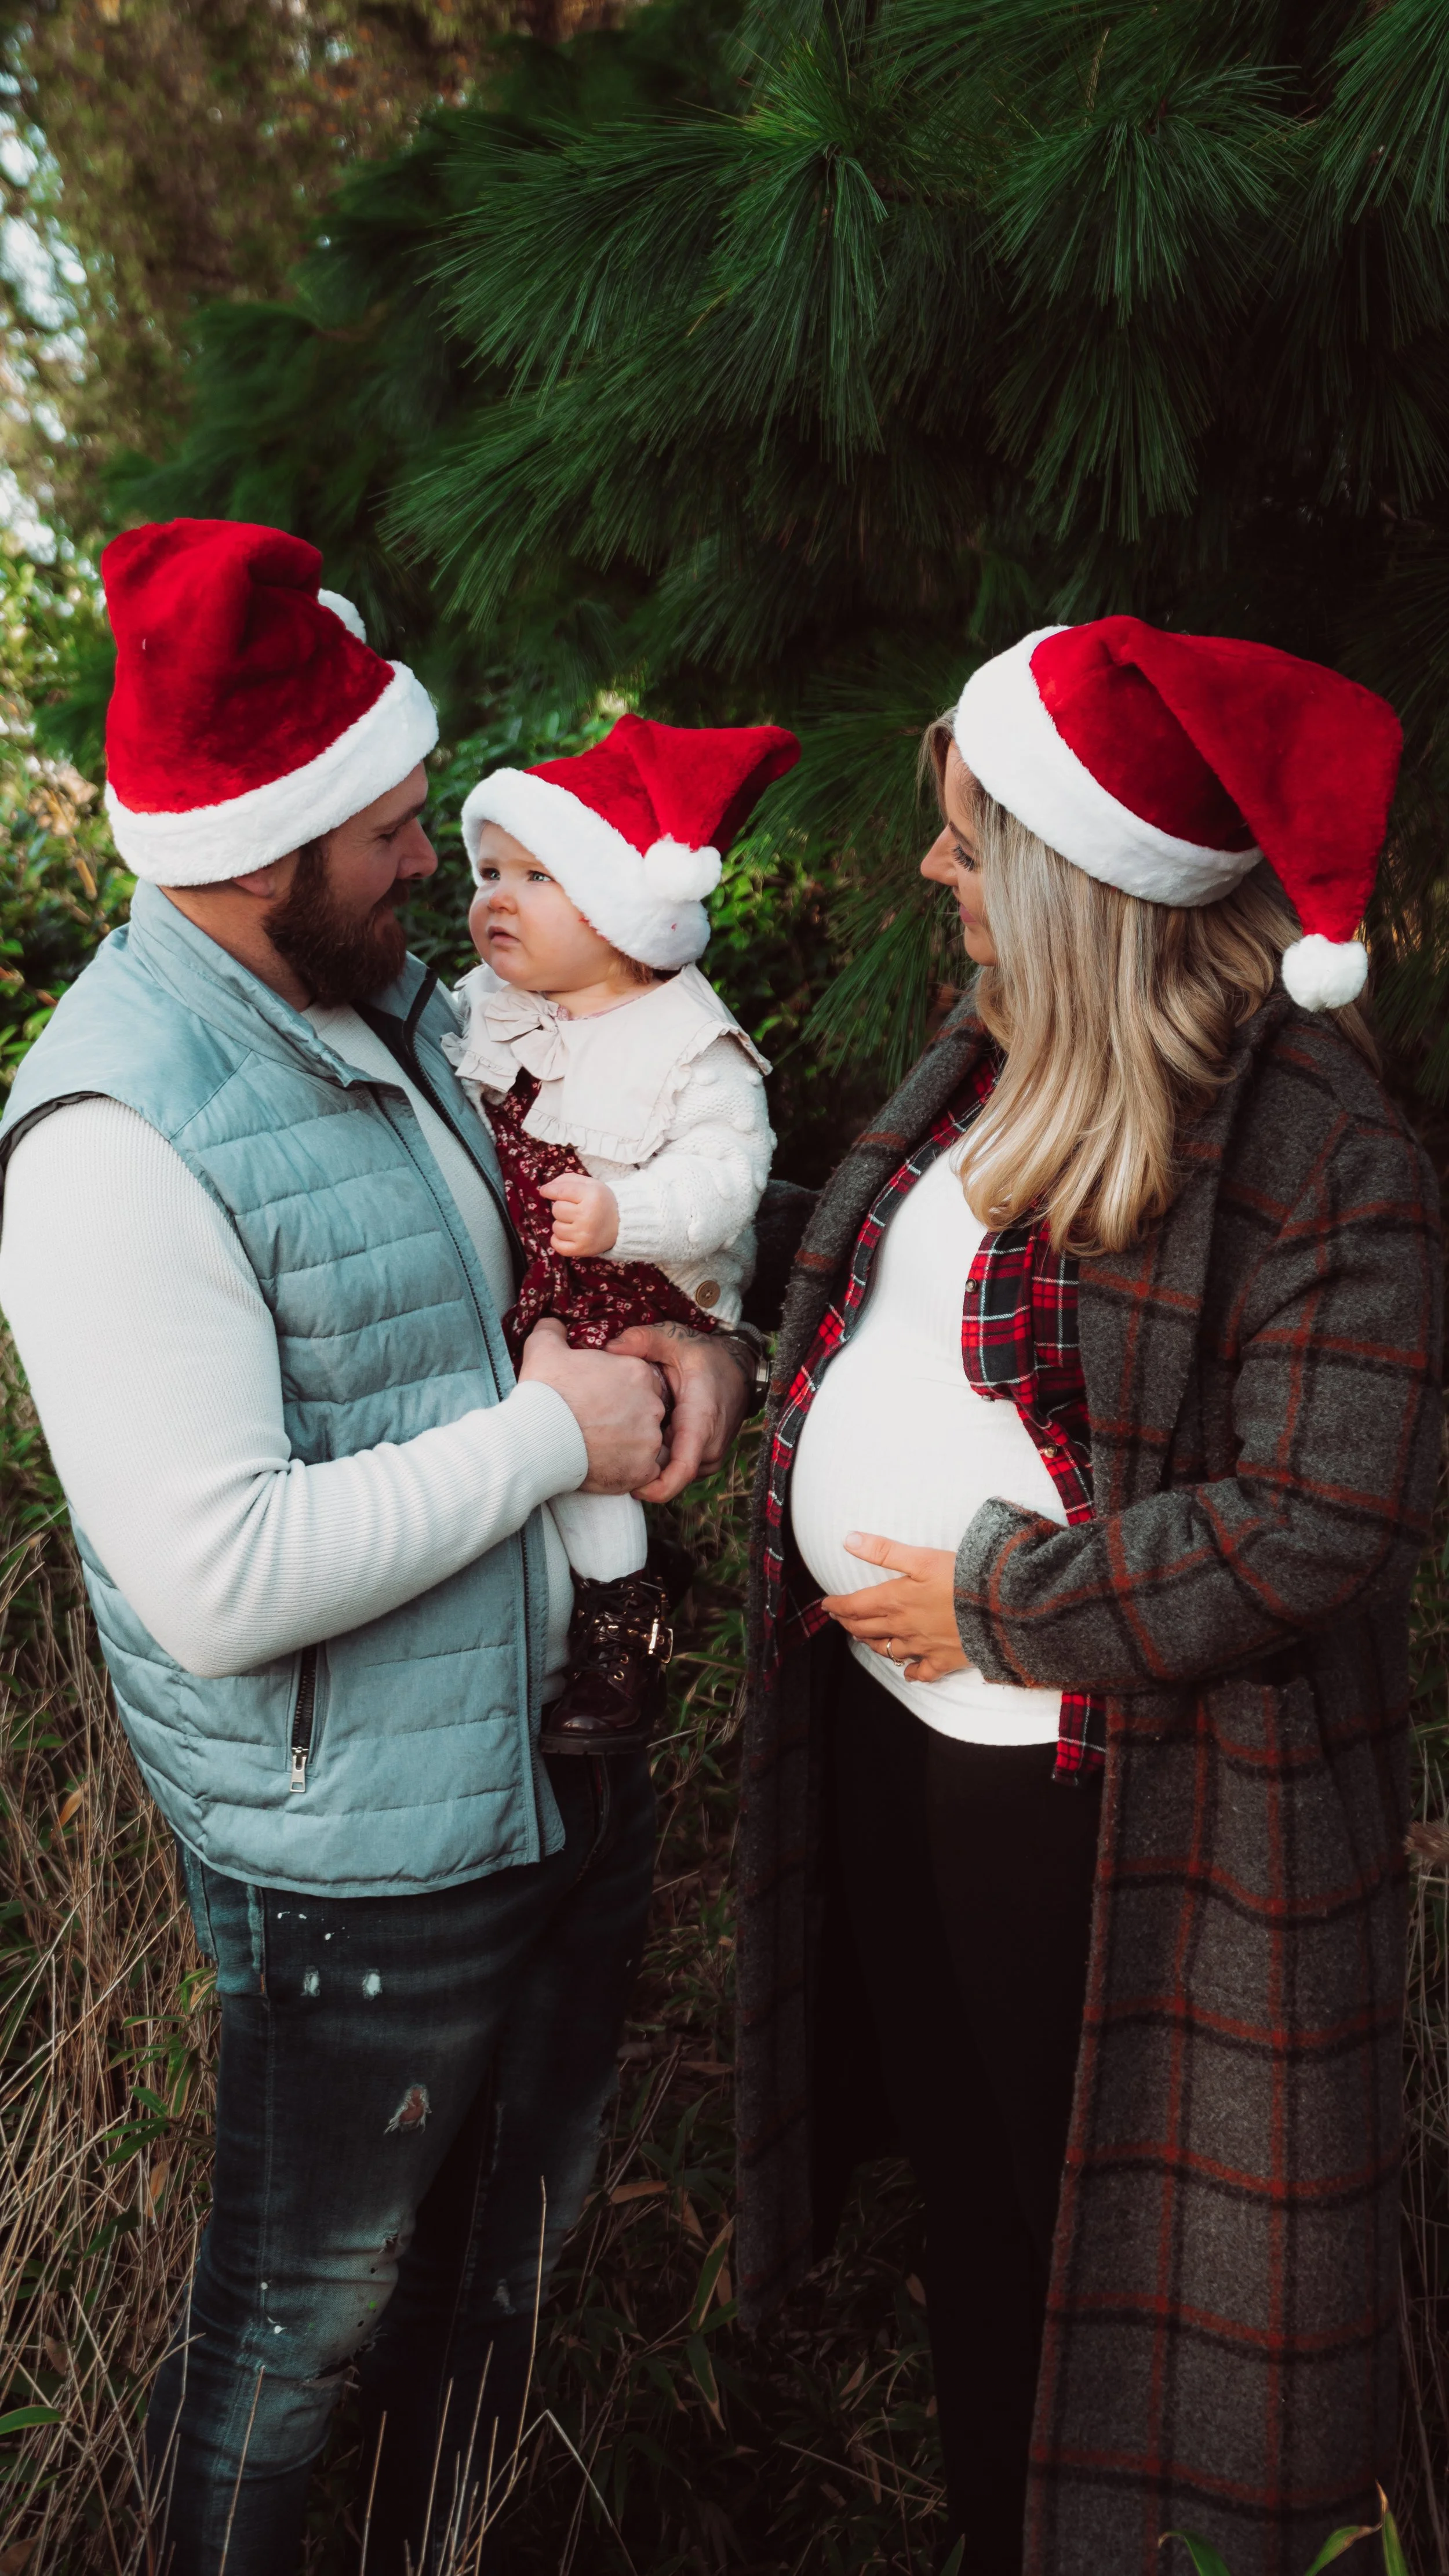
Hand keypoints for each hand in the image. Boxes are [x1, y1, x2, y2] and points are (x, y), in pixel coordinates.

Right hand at [518, 1317, 667, 1493]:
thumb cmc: (544, 1392)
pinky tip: (606, 1465)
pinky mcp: (642, 1469)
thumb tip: (553, 1323)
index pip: (641, 1381)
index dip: (620, 1391)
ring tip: (601, 1448)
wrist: (537, 1438)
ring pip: (648, 1441)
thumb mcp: (544, 1348)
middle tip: (601, 1425)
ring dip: (630, 1445)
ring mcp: (649, 1438)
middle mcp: (651, 1403)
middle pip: (648, 1410)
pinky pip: (645, 1471)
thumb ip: (552, 1330)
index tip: (601, 1401)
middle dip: (629, 1417)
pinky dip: (629, 1470)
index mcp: (637, 1372)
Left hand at [540, 1174, 618, 1255]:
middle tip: (576, 1210)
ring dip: (562, 1224)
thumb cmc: (602, 1202)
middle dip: (562, 1208)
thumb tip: (545, 1189)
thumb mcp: (590, 1184)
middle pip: (556, 1209)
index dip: (550, 1191)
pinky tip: (570, 1234)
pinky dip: (559, 1240)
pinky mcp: (581, 1249)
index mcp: (592, 1196)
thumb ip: (567, 1180)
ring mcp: (584, 1234)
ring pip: (556, 1227)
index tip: (545, 1191)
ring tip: (576, 1223)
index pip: (561, 1191)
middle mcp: (588, 1215)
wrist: (622, 1225)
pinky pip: (556, 1245)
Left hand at [606, 1321, 751, 1502]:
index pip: (682, 1470)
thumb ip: (642, 1340)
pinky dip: (663, 1458)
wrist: (741, 1367)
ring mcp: (711, 1454)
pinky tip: (648, 1436)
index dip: (656, 1488)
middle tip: (615, 1445)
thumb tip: (609, 1348)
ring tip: (632, 1435)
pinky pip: (680, 1468)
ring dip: (653, 1461)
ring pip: (674, 1472)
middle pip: (670, 1474)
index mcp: (700, 1420)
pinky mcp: (708, 1458)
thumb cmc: (706, 1356)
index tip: (632, 1488)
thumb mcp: (674, 1339)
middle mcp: (710, 1444)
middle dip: (643, 1467)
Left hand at [821, 1532, 967, 1683]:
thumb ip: (883, 1550)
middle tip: (840, 1619)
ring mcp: (923, 1646)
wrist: (1000, 1609)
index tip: (826, 1605)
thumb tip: (848, 1540)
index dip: (837, 1605)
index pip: (855, 1606)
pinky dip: (912, 1672)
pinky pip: (922, 1671)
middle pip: (866, 1629)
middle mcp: (903, 1627)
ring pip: (888, 1650)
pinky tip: (908, 1672)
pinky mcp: (944, 1660)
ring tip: (864, 1640)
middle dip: (849, 1623)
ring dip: (873, 1644)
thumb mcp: (921, 1557)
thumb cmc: (962, 1578)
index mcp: (895, 1600)